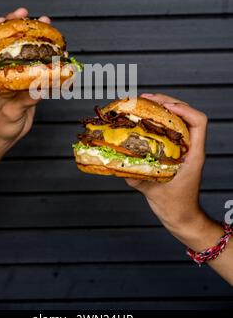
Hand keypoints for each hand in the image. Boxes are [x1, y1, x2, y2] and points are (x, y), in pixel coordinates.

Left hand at [0, 8, 50, 143]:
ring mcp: (12, 70)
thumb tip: (39, 89)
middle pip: (4, 38)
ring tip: (46, 22)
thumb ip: (23, 102)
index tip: (3, 19)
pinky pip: (33, 58)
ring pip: (20, 45)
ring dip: (32, 33)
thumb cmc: (0, 124)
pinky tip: (55, 45)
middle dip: (15, 23)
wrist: (5, 134)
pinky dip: (43, 49)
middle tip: (28, 15)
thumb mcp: (10, 113)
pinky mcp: (25, 76)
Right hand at [126, 93, 207, 235]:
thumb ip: (137, 178)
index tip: (164, 107)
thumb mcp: (154, 192)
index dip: (183, 109)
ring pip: (178, 119)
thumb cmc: (175, 208)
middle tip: (145, 98)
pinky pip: (169, 130)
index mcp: (194, 155)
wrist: (183, 218)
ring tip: (142, 103)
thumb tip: (118, 164)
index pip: (198, 122)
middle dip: (167, 102)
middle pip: (186, 115)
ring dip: (162, 108)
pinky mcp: (176, 153)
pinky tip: (143, 120)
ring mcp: (184, 149)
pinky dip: (158, 121)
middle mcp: (191, 148)